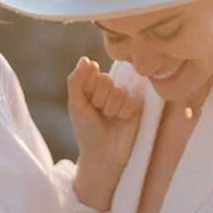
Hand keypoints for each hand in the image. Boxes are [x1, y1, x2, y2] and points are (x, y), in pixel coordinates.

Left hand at [67, 56, 141, 209]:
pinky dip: (125, 113)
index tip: (87, 102)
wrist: (104, 154)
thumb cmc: (87, 132)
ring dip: (112, 109)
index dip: (89, 88)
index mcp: (90, 87)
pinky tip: (122, 121)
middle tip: (99, 114)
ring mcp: (121, 96)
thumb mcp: (76, 108)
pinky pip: (132, 100)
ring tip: (110, 119)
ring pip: (120, 90)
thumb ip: (76, 82)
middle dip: (100, 100)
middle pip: (106, 80)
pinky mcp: (135, 105)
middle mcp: (106, 89)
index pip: (92, 71)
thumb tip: (85, 58)